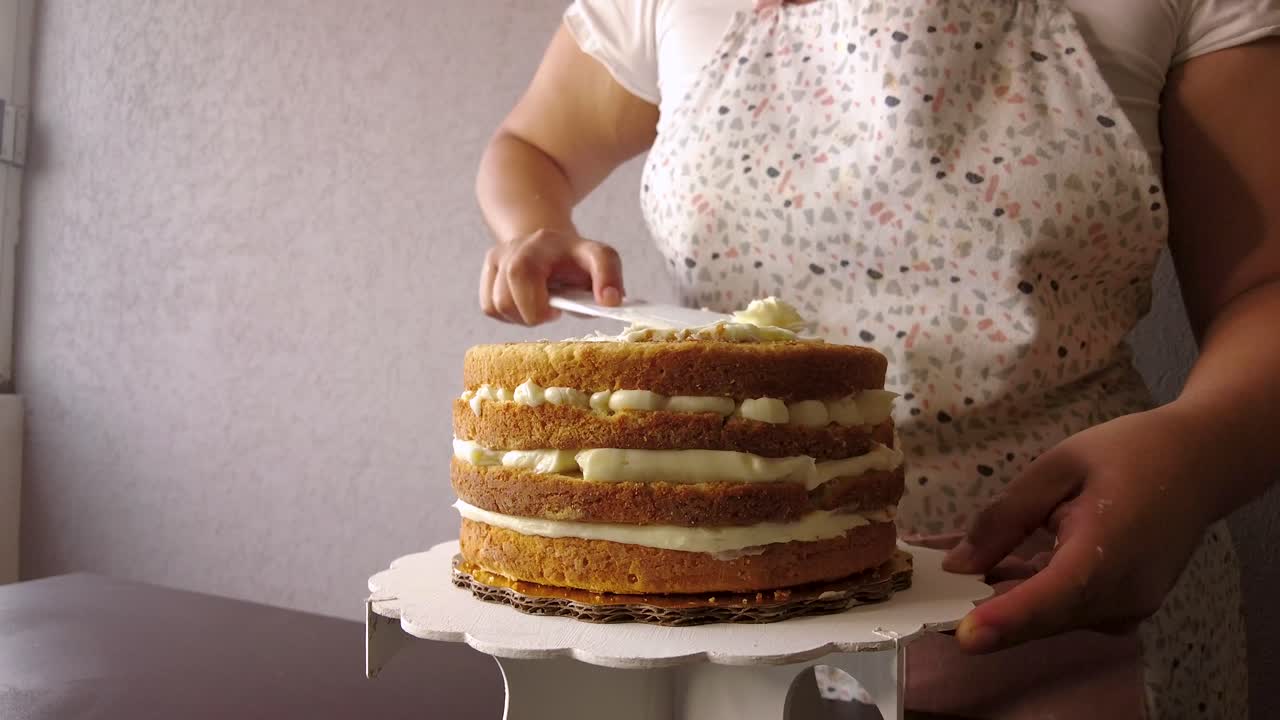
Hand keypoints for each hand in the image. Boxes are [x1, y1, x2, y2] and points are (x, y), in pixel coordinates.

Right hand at [479, 229, 623, 324]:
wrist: (551, 245)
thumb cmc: (577, 260)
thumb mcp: (601, 259)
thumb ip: (609, 276)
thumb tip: (610, 301)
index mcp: (541, 244)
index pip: (522, 275)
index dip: (538, 306)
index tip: (558, 311)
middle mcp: (513, 248)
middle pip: (506, 300)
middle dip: (531, 315)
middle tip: (552, 309)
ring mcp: (496, 257)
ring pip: (497, 306)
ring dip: (522, 316)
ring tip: (541, 304)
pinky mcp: (487, 272)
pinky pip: (489, 307)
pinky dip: (510, 315)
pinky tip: (526, 304)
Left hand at [942, 404, 1216, 652]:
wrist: (1201, 464)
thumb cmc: (1128, 453)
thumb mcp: (1056, 468)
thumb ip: (1006, 518)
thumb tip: (958, 565)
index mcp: (1107, 551)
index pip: (1051, 598)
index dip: (1006, 620)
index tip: (965, 636)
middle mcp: (1123, 594)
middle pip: (1045, 617)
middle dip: (990, 613)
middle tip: (937, 599)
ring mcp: (1130, 608)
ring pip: (1054, 618)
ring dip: (1009, 602)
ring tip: (964, 575)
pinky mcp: (1128, 608)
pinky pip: (1071, 612)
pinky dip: (1036, 597)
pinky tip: (1006, 570)